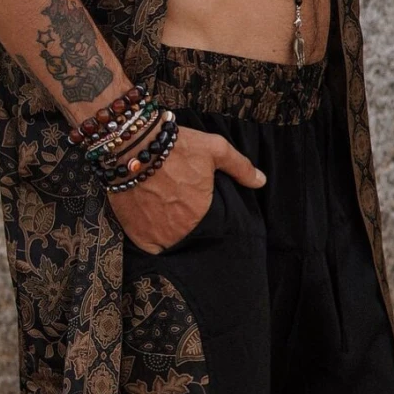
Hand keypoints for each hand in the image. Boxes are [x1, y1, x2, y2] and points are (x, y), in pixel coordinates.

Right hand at [107, 124, 264, 252]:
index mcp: (202, 214)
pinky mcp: (136, 234)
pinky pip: (148, 247)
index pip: (208, 225)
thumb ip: (240, 167)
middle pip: (187, 234)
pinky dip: (149, 238)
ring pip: (168, 242)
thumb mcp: (215, 149)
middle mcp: (181, 230)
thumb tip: (261, 182)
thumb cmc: (176, 146)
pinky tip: (148, 221)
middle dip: (183, 221)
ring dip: (168, 232)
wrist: (132, 146)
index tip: (191, 201)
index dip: (199, 213)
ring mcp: (157, 235)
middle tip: (174, 203)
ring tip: (161, 212)